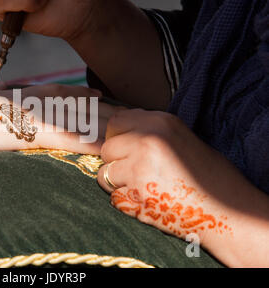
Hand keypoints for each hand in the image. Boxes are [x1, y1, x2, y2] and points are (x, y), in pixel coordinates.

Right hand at [0, 84, 117, 155]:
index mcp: (18, 95)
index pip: (56, 92)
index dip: (78, 94)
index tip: (96, 95)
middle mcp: (30, 102)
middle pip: (72, 102)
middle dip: (97, 106)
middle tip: (119, 108)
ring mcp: (32, 117)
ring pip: (74, 118)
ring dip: (99, 123)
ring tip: (122, 127)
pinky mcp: (30, 134)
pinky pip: (65, 138)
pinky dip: (84, 143)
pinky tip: (101, 148)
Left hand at [97, 109, 268, 265]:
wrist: (228, 211)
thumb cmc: (208, 176)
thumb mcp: (180, 139)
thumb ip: (148, 132)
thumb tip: (115, 132)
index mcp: (160, 122)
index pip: (116, 122)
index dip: (118, 138)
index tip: (128, 150)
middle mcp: (147, 140)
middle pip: (106, 147)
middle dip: (115, 162)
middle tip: (137, 174)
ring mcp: (140, 167)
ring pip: (104, 174)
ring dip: (118, 184)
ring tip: (144, 189)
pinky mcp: (136, 195)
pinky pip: (113, 198)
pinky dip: (125, 203)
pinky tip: (148, 203)